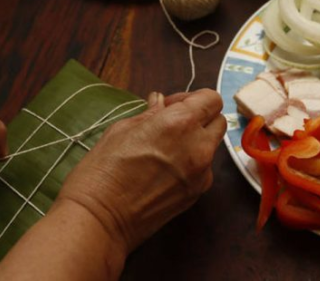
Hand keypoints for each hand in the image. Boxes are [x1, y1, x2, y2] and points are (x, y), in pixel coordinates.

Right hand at [57, 88, 225, 253]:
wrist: (100, 221)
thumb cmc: (103, 171)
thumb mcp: (121, 130)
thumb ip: (150, 113)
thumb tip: (160, 102)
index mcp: (180, 123)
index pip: (211, 99)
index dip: (193, 98)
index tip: (172, 105)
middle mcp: (198, 146)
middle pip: (218, 121)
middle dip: (200, 117)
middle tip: (171, 124)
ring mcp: (201, 173)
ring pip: (212, 146)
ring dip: (196, 140)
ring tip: (165, 148)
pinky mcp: (197, 194)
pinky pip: (204, 169)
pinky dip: (191, 163)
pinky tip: (164, 170)